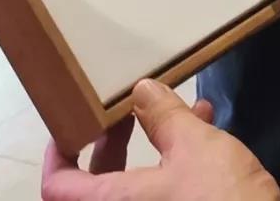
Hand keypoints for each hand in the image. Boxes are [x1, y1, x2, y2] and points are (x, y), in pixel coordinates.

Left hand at [41, 80, 278, 200]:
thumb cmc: (221, 200)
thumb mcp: (195, 146)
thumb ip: (164, 115)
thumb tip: (142, 90)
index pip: (58, 187)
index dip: (58, 155)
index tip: (70, 125)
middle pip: (93, 188)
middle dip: (112, 144)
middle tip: (128, 112)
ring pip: (132, 193)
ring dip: (149, 152)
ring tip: (180, 113)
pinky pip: (158, 200)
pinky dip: (169, 172)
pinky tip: (206, 136)